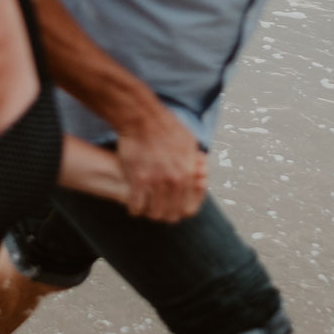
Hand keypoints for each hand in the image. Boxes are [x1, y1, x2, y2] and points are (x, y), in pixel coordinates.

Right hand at [114, 103, 206, 222]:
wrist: (142, 118)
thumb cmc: (166, 126)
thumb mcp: (190, 142)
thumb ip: (195, 162)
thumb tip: (199, 173)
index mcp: (188, 173)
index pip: (189, 208)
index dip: (181, 211)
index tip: (175, 208)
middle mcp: (174, 180)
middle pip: (172, 214)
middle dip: (166, 214)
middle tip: (159, 208)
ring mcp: (155, 181)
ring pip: (154, 213)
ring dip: (150, 212)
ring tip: (147, 206)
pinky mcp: (137, 179)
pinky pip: (136, 206)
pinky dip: (135, 208)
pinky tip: (134, 203)